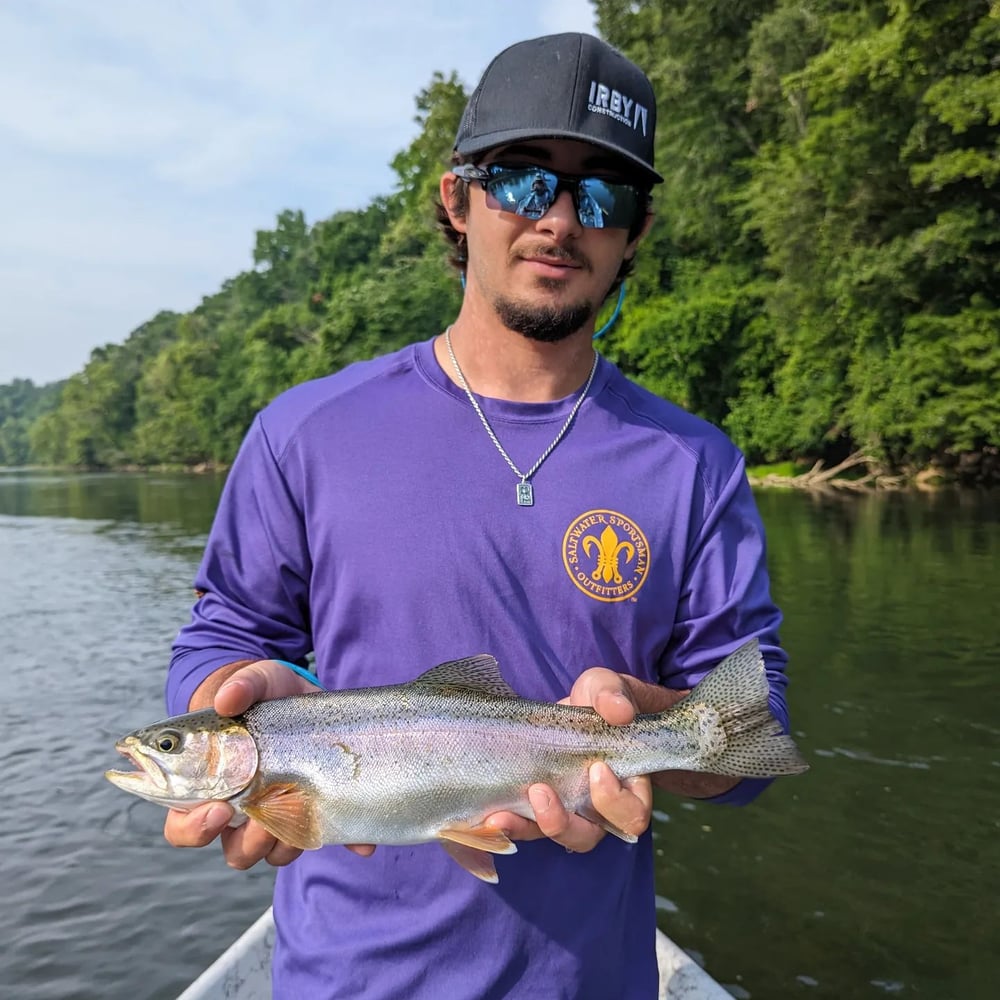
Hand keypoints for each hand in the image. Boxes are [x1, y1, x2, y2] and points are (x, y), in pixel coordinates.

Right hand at [163, 659, 376, 866]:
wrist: (296, 692)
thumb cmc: (261, 693)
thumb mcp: (253, 681)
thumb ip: (240, 686)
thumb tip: (227, 700)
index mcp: (211, 787)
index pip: (184, 826)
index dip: (194, 828)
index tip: (218, 809)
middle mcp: (242, 810)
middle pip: (236, 850)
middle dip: (250, 841)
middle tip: (264, 812)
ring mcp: (280, 812)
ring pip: (277, 850)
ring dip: (289, 841)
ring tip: (302, 809)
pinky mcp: (315, 808)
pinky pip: (328, 835)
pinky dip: (347, 843)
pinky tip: (361, 840)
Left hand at [485, 668, 659, 852]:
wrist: (578, 702)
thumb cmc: (601, 699)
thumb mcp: (607, 687)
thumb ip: (613, 695)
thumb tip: (619, 711)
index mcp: (626, 784)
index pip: (631, 812)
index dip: (615, 800)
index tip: (596, 768)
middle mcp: (596, 806)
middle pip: (587, 836)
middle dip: (562, 823)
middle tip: (539, 791)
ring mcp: (565, 807)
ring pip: (551, 835)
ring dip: (525, 829)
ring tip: (499, 817)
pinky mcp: (536, 803)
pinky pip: (524, 824)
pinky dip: (506, 824)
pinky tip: (486, 816)